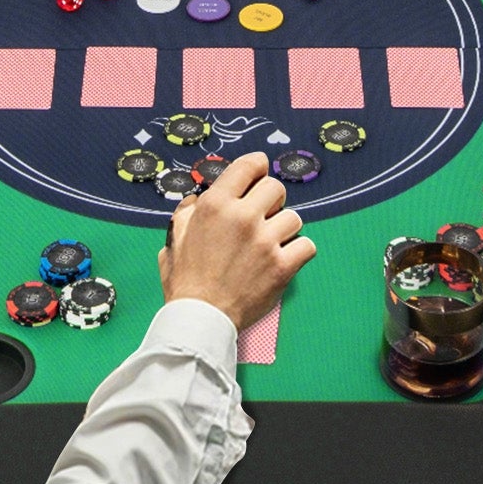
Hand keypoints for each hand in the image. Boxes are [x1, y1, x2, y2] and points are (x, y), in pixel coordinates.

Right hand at [159, 152, 315, 331]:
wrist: (200, 318)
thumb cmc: (186, 280)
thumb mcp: (176, 236)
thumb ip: (188, 211)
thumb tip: (199, 198)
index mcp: (215, 204)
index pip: (250, 165)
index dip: (257, 168)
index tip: (258, 176)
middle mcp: (242, 217)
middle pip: (276, 188)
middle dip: (271, 201)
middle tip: (262, 217)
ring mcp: (264, 241)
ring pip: (294, 217)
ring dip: (284, 229)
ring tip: (270, 243)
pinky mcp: (282, 266)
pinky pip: (306, 245)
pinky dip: (299, 252)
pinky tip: (284, 258)